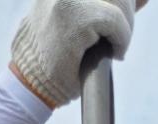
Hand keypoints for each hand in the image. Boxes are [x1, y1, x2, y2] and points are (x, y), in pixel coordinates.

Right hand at [10, 0, 146, 109]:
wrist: (30, 82)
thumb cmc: (57, 57)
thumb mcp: (85, 24)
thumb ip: (112, 7)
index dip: (125, 2)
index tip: (125, 17)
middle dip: (127, 14)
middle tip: (117, 40)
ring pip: (120, 1)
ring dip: (125, 28)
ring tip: (114, 48)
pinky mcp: (74, 15)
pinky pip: (115, 20)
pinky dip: (122, 39)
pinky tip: (115, 54)